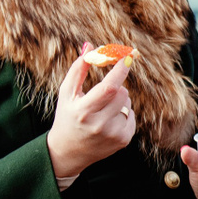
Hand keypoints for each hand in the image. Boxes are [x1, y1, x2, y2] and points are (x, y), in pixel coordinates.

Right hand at [47, 42, 136, 180]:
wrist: (68, 152)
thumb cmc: (67, 116)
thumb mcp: (66, 93)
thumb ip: (78, 69)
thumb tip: (90, 46)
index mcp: (83, 111)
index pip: (109, 87)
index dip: (120, 70)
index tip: (128, 56)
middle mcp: (99, 124)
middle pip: (121, 93)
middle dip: (116, 86)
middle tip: (103, 92)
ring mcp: (113, 134)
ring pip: (127, 103)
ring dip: (118, 101)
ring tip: (101, 111)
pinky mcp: (123, 140)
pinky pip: (131, 115)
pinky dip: (123, 113)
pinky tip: (108, 122)